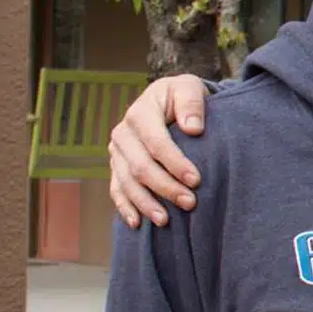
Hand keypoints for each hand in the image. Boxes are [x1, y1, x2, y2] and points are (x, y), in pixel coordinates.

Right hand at [108, 75, 209, 227]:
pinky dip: (125, 207)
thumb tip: (193, 129)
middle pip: (141, 167)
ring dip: (146, 203)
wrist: (167, 100)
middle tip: (190, 203)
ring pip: (127, 182)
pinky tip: (137, 223)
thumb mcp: (188, 88)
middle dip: (165, 187)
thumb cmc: (181, 95)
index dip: (175, 163)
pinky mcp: (117, 166)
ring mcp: (117, 152)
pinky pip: (116, 189)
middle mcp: (123, 134)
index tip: (196, 180)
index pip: (156, 143)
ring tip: (166, 221)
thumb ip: (191, 103)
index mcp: (140, 113)